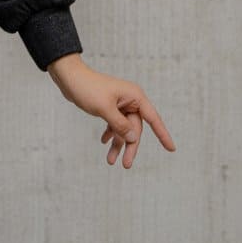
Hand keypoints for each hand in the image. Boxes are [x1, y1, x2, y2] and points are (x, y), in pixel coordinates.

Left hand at [47, 57, 175, 169]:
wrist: (70, 78)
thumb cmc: (87, 89)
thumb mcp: (104, 109)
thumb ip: (120, 125)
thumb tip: (133, 137)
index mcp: (135, 97)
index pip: (153, 119)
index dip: (163, 135)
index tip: (172, 149)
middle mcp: (131, 100)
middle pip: (136, 129)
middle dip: (130, 146)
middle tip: (125, 165)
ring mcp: (120, 104)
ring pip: (124, 129)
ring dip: (118, 144)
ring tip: (111, 161)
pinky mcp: (110, 107)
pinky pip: (115, 124)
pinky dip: (111, 133)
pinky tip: (104, 142)